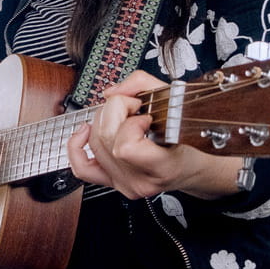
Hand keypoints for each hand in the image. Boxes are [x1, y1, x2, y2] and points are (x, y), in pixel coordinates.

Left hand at [66, 70, 242, 199]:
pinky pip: (81, 167)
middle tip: (134, 109)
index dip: (131, 124)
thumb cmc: (189, 139)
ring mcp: (124, 183)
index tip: (145, 117)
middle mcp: (140, 179)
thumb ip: (143, 85)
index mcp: (162, 167)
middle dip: (116, 111)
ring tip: (123, 118)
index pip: (126, 147)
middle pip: (105, 137)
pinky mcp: (112, 182)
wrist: (192, 167)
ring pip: (94, 144)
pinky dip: (77, 145)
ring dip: (103, 121)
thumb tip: (113, 91)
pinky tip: (86, 130)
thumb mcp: (175, 102)